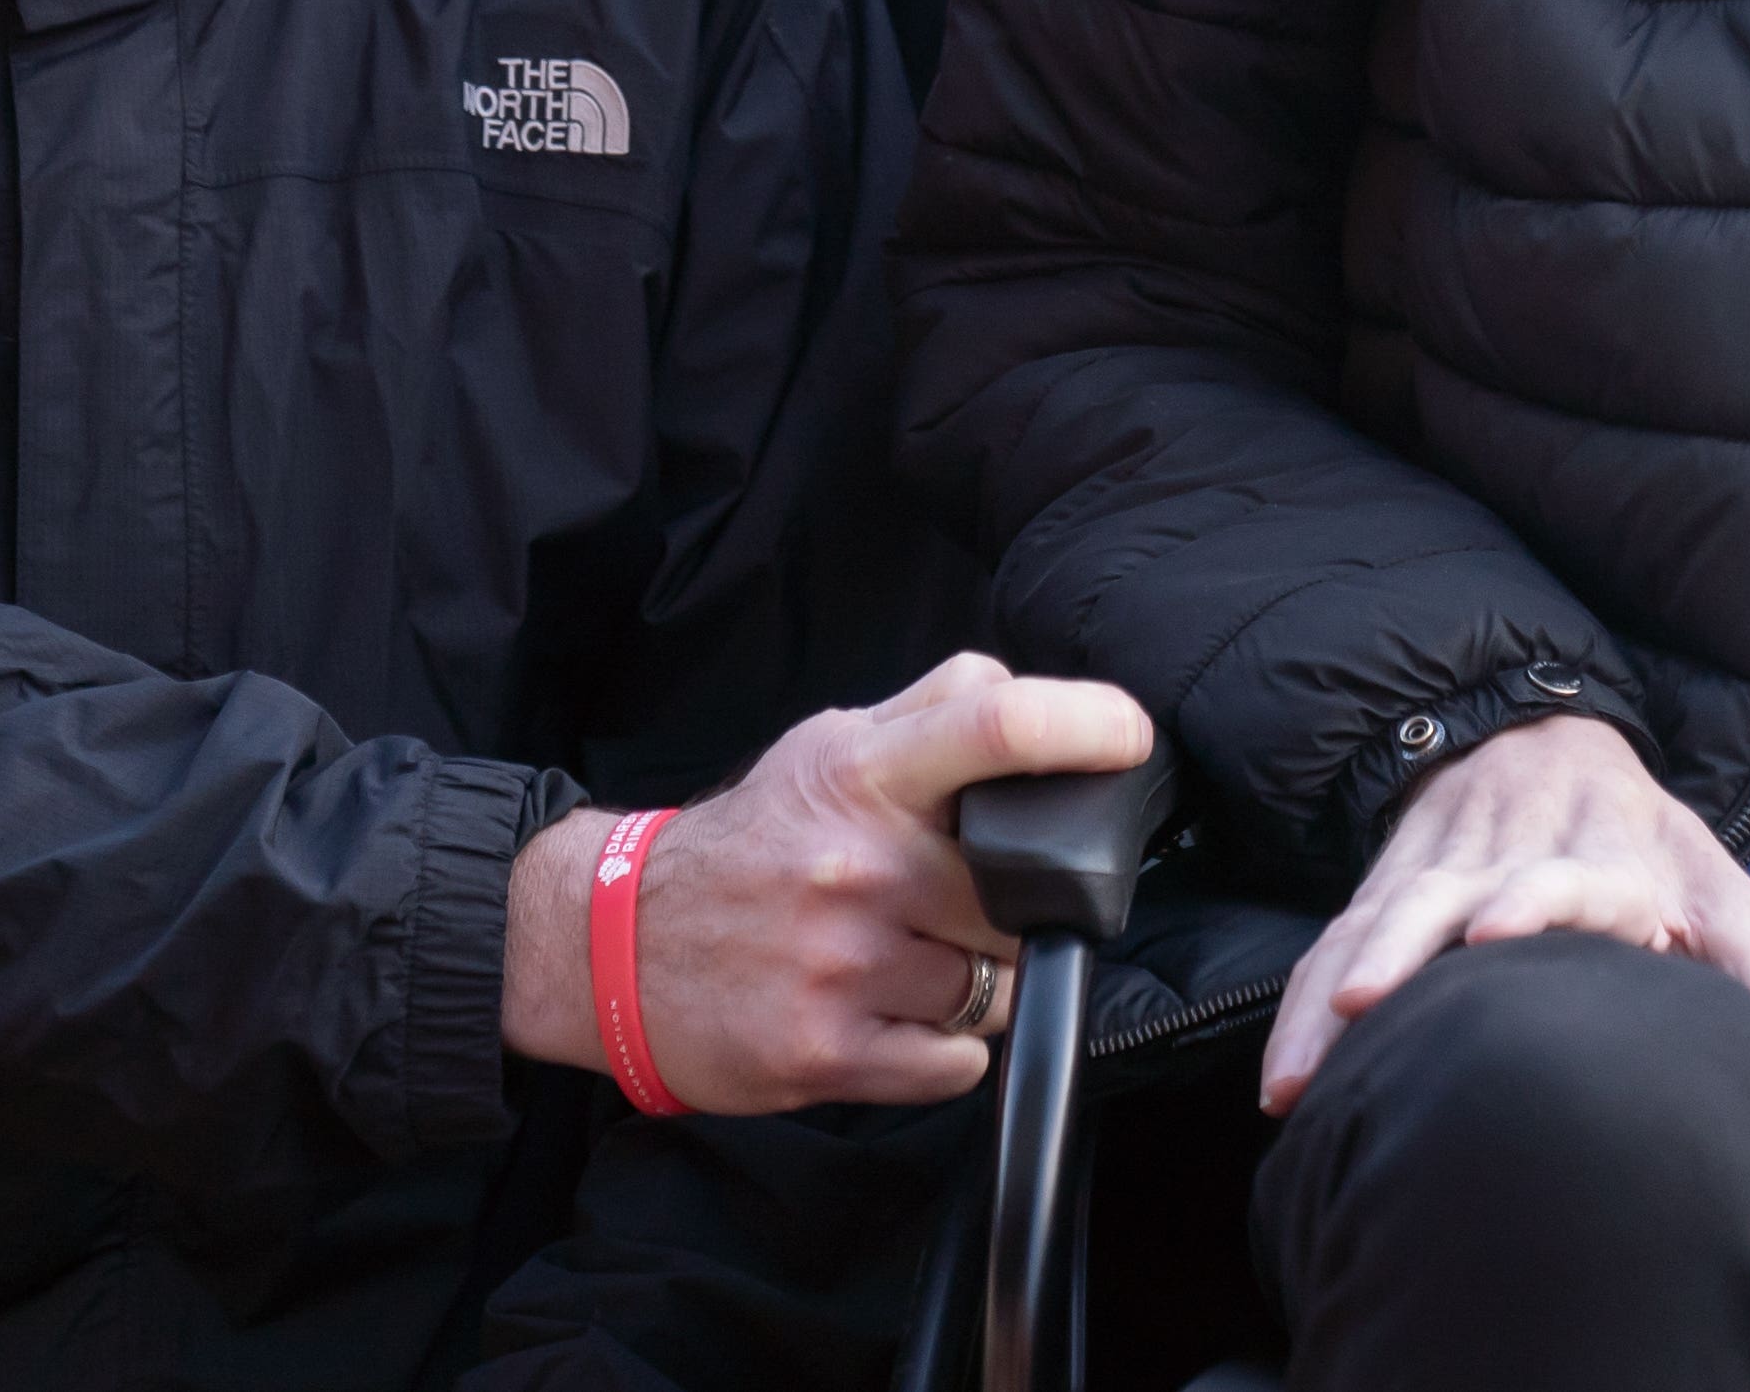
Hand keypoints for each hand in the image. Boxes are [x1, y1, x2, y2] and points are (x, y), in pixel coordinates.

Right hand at [501, 652, 1151, 1113]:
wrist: (616, 944)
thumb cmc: (750, 842)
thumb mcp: (825, 748)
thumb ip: (929, 712)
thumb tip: (1018, 689)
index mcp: (860, 775)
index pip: (989, 727)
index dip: (1079, 725)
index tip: (1133, 738)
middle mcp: (855, 864)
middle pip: (1023, 891)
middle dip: (1017, 905)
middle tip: (965, 905)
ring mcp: (841, 964)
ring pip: (997, 984)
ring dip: (977, 980)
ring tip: (914, 961)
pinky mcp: (826, 1053)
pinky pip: (957, 1061)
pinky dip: (948, 1047)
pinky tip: (897, 1017)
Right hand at [1257, 710, 1749, 1114]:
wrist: (1548, 741)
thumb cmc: (1644, 842)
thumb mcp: (1717, 886)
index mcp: (1592, 858)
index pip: (1558, 873)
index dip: (1530, 899)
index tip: (1495, 931)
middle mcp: (1502, 857)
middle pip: (1438, 895)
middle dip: (1398, 947)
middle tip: (1364, 1004)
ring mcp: (1436, 869)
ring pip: (1372, 924)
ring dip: (1333, 992)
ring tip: (1301, 1075)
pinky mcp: (1390, 886)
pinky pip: (1336, 943)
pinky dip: (1303, 1006)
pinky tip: (1284, 1077)